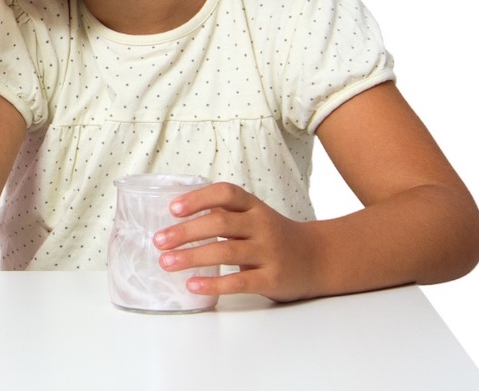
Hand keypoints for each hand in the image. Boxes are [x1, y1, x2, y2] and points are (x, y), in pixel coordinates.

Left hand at [150, 182, 320, 301]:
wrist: (320, 258)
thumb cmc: (275, 237)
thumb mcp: (254, 217)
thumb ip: (225, 214)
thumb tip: (175, 219)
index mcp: (254, 207)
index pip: (226, 193)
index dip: (198, 198)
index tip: (172, 208)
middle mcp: (262, 225)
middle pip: (220, 222)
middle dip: (185, 231)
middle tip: (158, 241)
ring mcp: (269, 252)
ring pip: (226, 251)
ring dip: (192, 257)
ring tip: (166, 262)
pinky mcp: (273, 278)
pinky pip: (240, 281)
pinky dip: (214, 283)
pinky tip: (192, 284)